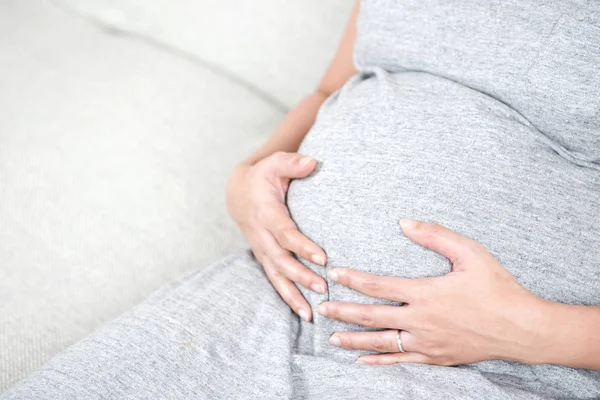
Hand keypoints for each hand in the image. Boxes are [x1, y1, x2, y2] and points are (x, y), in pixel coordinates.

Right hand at [227, 151, 326, 320]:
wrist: (238, 192)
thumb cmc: (262, 177)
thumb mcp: (274, 163)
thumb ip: (292, 163)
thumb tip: (312, 162)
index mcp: (266, 213)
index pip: (285, 233)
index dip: (302, 246)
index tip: (322, 258)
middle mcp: (261, 236)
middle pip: (281, 260)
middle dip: (301, 276)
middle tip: (323, 287)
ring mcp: (261, 249)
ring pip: (276, 276)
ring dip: (293, 294)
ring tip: (311, 313)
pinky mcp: (264, 258)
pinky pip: (275, 280)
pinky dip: (288, 297)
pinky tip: (304, 313)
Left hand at [317, 219, 546, 364]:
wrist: (523, 329)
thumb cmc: (498, 287)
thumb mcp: (471, 253)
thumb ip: (436, 235)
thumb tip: (404, 222)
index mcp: (425, 293)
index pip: (378, 285)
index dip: (353, 279)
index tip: (334, 274)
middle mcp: (420, 321)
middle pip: (372, 316)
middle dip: (344, 312)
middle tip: (321, 309)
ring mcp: (427, 343)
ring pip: (381, 342)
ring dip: (354, 339)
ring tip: (332, 337)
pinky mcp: (436, 358)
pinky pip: (400, 361)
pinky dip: (378, 361)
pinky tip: (362, 361)